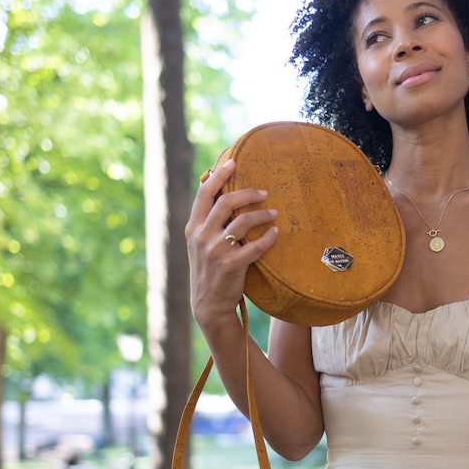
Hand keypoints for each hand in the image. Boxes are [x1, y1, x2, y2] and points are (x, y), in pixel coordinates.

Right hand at [185, 158, 278, 331]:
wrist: (209, 305)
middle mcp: (202, 236)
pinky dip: (268, 236)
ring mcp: (216, 250)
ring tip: (274, 214)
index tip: (233, 163)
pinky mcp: (232, 264)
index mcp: (193, 228)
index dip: (219, 175)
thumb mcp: (200, 245)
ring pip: (243, 220)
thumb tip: (222, 197)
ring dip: (262, 214)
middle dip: (248, 193)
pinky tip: (275, 232)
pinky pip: (256, 245)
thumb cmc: (210, 271)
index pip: (204, 193)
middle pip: (226, 201)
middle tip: (264, 192)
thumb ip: (208, 223)